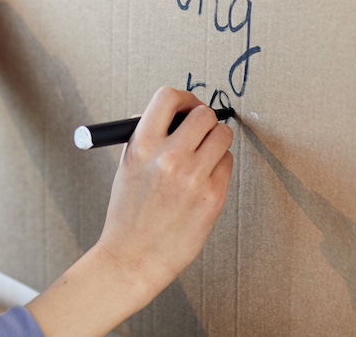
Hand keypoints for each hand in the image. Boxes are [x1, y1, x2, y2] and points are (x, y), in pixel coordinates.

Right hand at [25, 87, 233, 335]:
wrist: (133, 257)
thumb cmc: (129, 213)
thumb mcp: (129, 166)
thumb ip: (151, 137)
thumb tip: (178, 115)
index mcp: (142, 145)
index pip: (169, 97)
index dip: (183, 98)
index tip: (186, 108)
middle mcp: (169, 156)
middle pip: (204, 114)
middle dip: (204, 120)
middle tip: (200, 133)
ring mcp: (193, 177)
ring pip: (223, 136)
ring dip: (216, 142)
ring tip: (203, 157)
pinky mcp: (212, 196)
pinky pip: (226, 164)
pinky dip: (219, 168)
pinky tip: (203, 182)